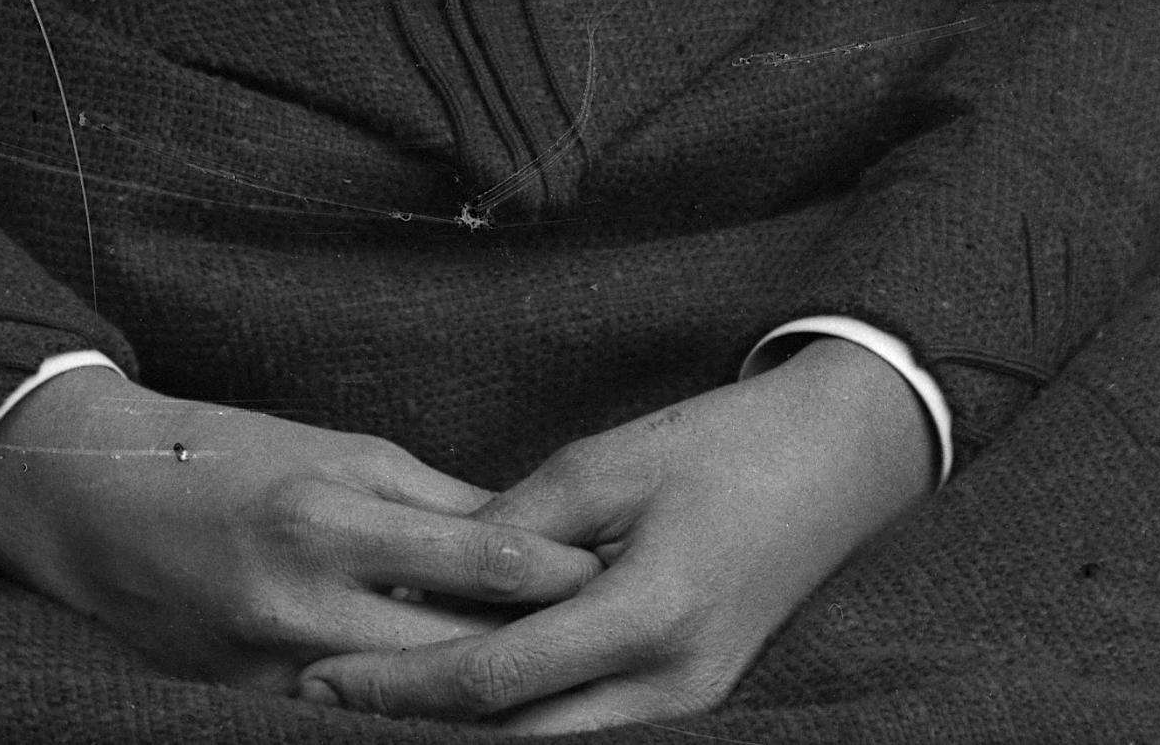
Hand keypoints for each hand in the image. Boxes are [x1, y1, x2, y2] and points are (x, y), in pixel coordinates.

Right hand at [0, 369, 603, 695]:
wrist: (90, 500)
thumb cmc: (222, 451)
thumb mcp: (331, 447)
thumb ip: (425, 500)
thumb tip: (518, 535)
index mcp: (331, 512)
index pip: (478, 557)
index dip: (554, 573)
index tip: (611, 572)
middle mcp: (306, 597)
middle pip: (456, 648)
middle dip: (531, 649)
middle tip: (602, 644)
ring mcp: (273, 664)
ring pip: (408, 702)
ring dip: (473, 697)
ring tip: (542, 688)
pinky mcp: (246, 704)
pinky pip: (345, 720)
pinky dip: (398, 717)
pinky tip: (445, 711)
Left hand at [296, 337, 934, 727]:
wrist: (836, 463)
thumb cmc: (720, 445)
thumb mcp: (605, 463)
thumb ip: (514, 530)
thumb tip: (429, 577)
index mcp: (647, 617)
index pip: (493, 678)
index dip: (398, 683)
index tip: (324, 676)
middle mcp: (668, 685)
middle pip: (513, 732)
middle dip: (415, 719)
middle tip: (326, 694)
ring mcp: (686, 703)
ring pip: (547, 739)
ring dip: (465, 720)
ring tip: (379, 689)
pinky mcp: (691, 697)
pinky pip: (586, 723)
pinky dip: (520, 708)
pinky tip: (465, 678)